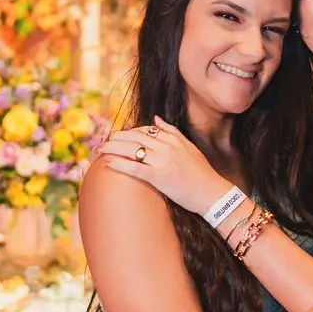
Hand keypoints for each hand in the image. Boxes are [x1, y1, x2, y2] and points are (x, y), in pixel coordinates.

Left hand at [98, 117, 232, 213]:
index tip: (120, 136)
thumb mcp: (189, 147)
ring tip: (101, 150)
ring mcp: (162, 161)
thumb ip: (173, 132)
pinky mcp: (159, 177)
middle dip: (117, 138)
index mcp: (173, 139)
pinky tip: (107, 163)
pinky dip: (119, 164)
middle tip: (105, 141)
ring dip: (113, 148)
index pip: (146, 130)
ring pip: (132, 150)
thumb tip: (156, 118)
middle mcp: (166, 147)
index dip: (130, 132)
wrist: (212, 192)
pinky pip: (134, 168)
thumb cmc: (202, 173)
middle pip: (135, 138)